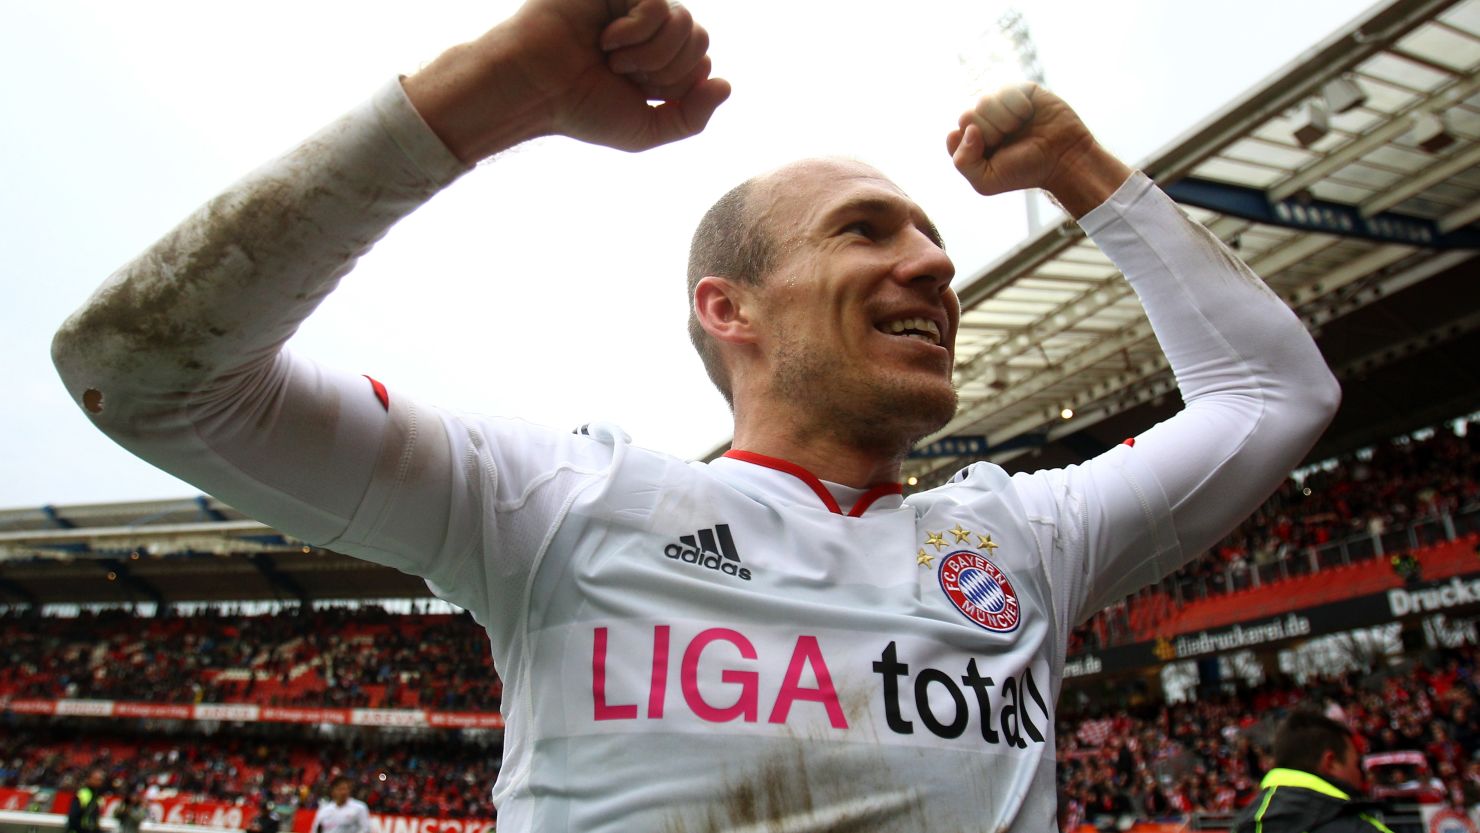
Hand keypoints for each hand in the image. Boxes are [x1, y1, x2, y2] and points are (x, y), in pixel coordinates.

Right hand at [404, 0, 730, 161]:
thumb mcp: (645, 130)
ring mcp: (632, 5)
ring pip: (684, 22)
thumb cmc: (579, 110)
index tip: (640, 93)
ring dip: (651, 54)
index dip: (679, 85)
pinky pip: (657, 4)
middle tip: (625, 76)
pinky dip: (636, 31)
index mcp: (656, 60)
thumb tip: (725, 85)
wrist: (534, 90)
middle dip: (667, 70)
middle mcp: (647, 30)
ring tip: (613, 60)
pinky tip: (606, 39)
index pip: (702, 62)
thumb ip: (691, 118)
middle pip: (699, 38)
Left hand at [946, 83, 1130, 216]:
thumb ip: (963, 161)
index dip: (972, 145)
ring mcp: (1001, 104)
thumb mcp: (986, 181)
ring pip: (983, 101)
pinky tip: (1028, 114)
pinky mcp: (1019, 90)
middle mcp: (984, 121)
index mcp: (972, 141)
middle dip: (989, 134)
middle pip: (966, 116)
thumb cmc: (1024, 171)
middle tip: (1007, 142)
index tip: (991, 153)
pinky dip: (1016, 106)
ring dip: (1003, 121)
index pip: (954, 135)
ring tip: (1019, 128)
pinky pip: (1005, 89)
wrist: (1062, 159)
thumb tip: (967, 129)